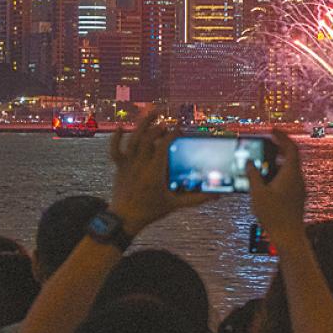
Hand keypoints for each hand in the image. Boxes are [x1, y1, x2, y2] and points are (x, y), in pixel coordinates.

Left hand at [109, 113, 213, 234]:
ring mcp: (128, 164)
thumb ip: (197, 199)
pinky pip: (115, 149)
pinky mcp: (120, 167)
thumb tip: (217, 195)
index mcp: (155, 171)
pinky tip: (120, 127)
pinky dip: (116, 137)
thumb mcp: (176, 205)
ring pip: (133, 139)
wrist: (124, 219)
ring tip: (153, 114)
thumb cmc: (150, 211)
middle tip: (169, 125)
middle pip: (148, 138)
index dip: (173, 135)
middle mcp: (140, 164)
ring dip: (142, 124)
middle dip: (159, 127)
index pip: (164, 145)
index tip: (180, 131)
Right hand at [246, 130, 305, 237]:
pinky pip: (288, 178)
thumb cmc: (274, 215)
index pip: (291, 147)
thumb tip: (248, 162)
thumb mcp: (258, 193)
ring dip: (276, 161)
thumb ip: (253, 175)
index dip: (282, 136)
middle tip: (265, 143)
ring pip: (289, 168)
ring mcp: (298, 188)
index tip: (272, 130)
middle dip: (278, 147)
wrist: (288, 236)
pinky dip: (278, 173)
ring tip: (262, 161)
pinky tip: (265, 179)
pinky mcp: (296, 196)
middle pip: (291, 156)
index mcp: (291, 173)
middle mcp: (298, 179)